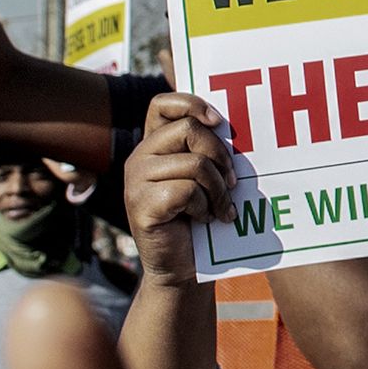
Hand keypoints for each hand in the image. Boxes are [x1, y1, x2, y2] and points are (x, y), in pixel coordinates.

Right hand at [122, 98, 235, 285]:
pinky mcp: (141, 205)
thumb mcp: (203, 177)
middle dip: (220, 155)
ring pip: (195, 164)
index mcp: (154, 145)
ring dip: (218, 189)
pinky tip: (202, 219)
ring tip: (220, 208)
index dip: (192, 103)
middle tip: (231, 181)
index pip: (163, 104)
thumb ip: (205, 149)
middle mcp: (139, 157)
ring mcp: (135, 181)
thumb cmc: (197, 216)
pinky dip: (205, 207)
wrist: (181, 266)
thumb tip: (230, 123)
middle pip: (189, 130)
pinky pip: (188, 191)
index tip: (218, 121)